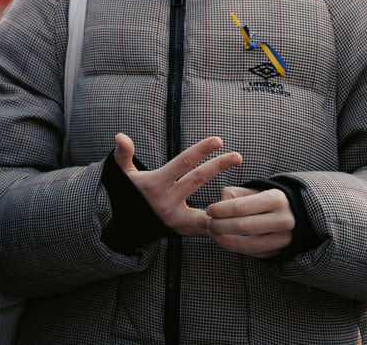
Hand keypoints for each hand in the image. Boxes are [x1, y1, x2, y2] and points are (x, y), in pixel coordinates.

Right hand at [113, 133, 241, 236]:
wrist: (122, 225)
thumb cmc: (127, 193)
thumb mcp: (122, 174)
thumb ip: (123, 154)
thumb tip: (120, 136)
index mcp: (155, 183)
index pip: (182, 162)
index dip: (201, 150)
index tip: (218, 140)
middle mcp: (166, 201)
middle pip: (197, 179)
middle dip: (219, 165)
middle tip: (238, 156)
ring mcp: (175, 218)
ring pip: (206, 206)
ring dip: (225, 198)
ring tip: (245, 191)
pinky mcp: (181, 230)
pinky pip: (205, 226)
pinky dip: (220, 221)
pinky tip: (236, 215)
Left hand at [206, 186, 294, 257]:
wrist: (294, 214)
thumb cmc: (266, 200)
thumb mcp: (254, 190)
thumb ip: (234, 194)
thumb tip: (218, 206)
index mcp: (275, 199)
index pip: (241, 207)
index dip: (221, 210)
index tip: (209, 210)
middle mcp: (283, 220)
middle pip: (243, 227)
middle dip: (220, 226)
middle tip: (208, 224)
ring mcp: (284, 239)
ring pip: (248, 245)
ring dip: (225, 241)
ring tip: (213, 235)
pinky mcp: (281, 252)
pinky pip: (253, 253)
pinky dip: (236, 249)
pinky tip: (226, 242)